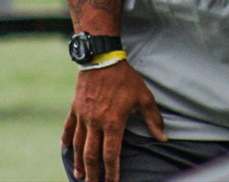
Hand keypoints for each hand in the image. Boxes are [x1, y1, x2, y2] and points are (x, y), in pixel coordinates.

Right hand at [62, 62, 165, 181]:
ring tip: (80, 175)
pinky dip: (66, 140)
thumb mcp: (144, 97)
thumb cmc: (125, 78)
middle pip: (92, 155)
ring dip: (79, 162)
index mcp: (113, 122)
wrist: (101, 58)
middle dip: (93, 173)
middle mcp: (95, 123)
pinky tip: (64, 150)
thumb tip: (164, 138)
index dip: (112, 171)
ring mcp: (83, 116)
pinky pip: (68, 127)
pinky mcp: (75, 108)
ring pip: (78, 145)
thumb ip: (153, 119)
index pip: (111, 154)